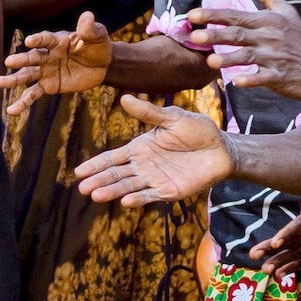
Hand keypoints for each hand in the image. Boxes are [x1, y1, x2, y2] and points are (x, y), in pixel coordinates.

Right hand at [0, 11, 112, 114]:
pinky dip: (22, 102)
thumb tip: (87, 17)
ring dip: (13, 79)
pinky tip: (11, 111)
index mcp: (57, 41)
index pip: (46, 40)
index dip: (38, 40)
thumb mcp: (97, 35)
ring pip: (27, 76)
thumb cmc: (97, 46)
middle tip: (9, 62)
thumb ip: (90, 29)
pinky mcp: (48, 86)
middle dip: (21, 60)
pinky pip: (33, 94)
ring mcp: (45, 71)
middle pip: (32, 58)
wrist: (101, 66)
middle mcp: (47, 55)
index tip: (29, 41)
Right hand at [74, 96, 232, 205]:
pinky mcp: (169, 191)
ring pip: (128, 186)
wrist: (222, 148)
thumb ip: (149, 113)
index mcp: (140, 147)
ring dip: (112, 191)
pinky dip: (137, 199)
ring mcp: (155, 179)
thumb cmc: (198, 130)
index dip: (96, 164)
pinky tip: (124, 201)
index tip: (78, 171)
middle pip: (116, 174)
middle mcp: (143, 165)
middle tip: (82, 188)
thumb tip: (124, 99)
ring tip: (95, 195)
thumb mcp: (172, 118)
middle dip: (99, 181)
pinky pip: (150, 196)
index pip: (112, 158)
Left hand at [191, 0, 300, 100]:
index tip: (192, 15)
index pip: (236, 16)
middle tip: (194, 36)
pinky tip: (237, 82)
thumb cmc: (300, 40)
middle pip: (238, 34)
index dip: (213, 15)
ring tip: (210, 61)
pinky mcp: (279, 77)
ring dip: (228, 59)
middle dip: (215, 34)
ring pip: (247, 56)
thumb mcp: (287, 12)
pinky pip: (262, 78)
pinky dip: (250, 80)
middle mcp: (269, 37)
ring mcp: (275, 58)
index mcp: (268, 21)